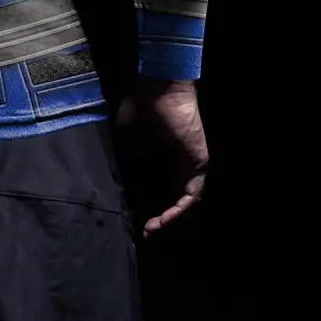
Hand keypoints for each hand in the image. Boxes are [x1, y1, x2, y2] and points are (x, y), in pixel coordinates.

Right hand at [114, 79, 208, 238]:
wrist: (157, 87)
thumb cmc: (139, 108)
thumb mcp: (127, 144)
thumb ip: (127, 165)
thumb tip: (121, 190)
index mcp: (159, 162)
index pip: (157, 194)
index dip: (147, 210)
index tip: (135, 223)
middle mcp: (176, 167)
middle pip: (173, 203)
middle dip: (160, 222)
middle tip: (145, 233)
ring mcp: (190, 166)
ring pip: (185, 203)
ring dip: (171, 220)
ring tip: (154, 229)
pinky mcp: (199, 163)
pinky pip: (193, 193)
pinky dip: (181, 208)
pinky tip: (167, 218)